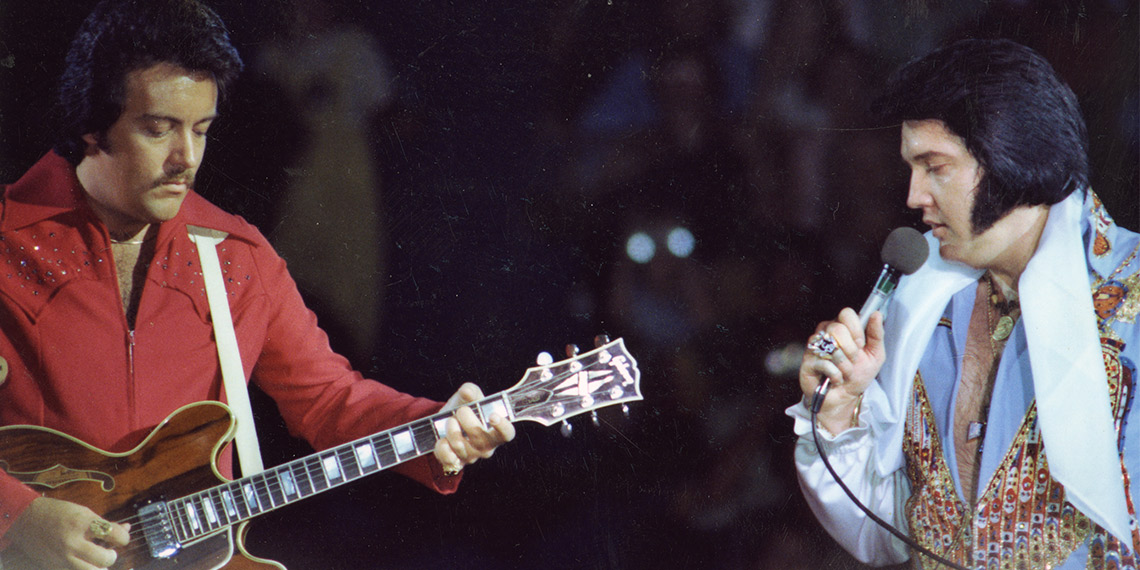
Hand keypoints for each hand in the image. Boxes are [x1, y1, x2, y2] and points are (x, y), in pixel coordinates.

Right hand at [6, 497, 130, 568]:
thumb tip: (127, 529)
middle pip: (105, 559)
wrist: (27, 520)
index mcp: (82, 522)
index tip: (120, 537)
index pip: (114, 535)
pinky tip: (85, 563)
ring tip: (98, 561)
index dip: (123, 538)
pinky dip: (86, 569)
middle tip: (108, 551)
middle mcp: (72, 541)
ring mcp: (63, 557)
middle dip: (111, 556)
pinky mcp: (55, 567)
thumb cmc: (59, 513)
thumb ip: (105, 523)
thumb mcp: (84, 512)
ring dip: (100, 567)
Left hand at [433, 382, 514, 474]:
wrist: (444, 424)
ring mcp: (471, 456)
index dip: (503, 427)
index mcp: (495, 430)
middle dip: (466, 419)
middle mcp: (486, 447)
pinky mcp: (456, 463)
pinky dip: (442, 447)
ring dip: (451, 429)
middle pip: (480, 438)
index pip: (507, 434)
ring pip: (460, 445)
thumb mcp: (468, 397)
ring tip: (450, 421)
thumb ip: (470, 391)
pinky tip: (442, 439)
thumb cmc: (463, 409)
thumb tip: (467, 391)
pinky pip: (448, 458)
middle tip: (461, 410)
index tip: (492, 416)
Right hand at [799, 307, 886, 434]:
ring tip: (845, 372)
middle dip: (851, 350)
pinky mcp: (807, 361)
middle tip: (852, 360)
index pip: (846, 313)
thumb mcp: (875, 355)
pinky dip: (835, 375)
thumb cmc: (858, 375)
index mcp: (842, 328)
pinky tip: (835, 378)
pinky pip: (824, 363)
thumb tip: (876, 314)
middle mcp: (826, 333)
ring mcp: (814, 347)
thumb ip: (876, 334)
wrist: (845, 398)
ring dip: (845, 365)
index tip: (861, 344)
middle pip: (837, 328)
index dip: (856, 329)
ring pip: (831, 346)